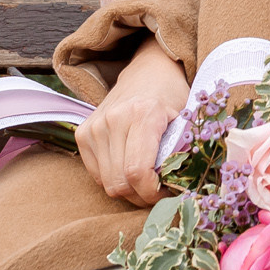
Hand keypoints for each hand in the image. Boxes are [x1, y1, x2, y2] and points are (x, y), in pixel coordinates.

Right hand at [76, 38, 188, 206]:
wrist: (147, 73)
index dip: (152, 193)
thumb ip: (183, 152)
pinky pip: (96, 175)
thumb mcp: (186, 120)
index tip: (167, 194)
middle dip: (142, 196)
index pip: (137, 172)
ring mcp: (94, 126)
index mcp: (143, 114)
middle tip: (159, 191)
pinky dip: (114, 179)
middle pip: (120, 183)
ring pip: (107, 183)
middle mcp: (114, 119)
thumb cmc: (172, 98)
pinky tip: (129, 168)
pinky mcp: (82, 134)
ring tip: (146, 180)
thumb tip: (182, 189)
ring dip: (128, 190)